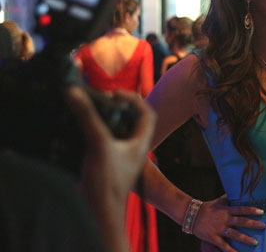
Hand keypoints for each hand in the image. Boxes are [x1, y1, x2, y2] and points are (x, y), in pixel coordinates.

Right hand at [65, 86, 156, 251]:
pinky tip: (80, 131)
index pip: (147, 113)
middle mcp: (132, 149)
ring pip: (117, 132)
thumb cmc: (106, 183)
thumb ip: (88, 118)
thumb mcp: (99, 145)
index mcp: (140, 143)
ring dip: (105, 120)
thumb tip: (75, 92)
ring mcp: (119, 158)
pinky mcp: (105, 166)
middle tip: (100, 100)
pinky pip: (104, 143)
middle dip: (118, 107)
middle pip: (132, 121)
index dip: (134, 99)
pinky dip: (95, 133)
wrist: (99, 216)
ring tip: (90, 111)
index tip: (114, 94)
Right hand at [193, 194, 265, 251]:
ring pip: (235, 235)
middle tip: (264, 226)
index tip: (261, 211)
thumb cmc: (208, 208)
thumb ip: (229, 198)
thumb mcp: (219, 201)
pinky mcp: (213, 238)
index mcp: (226, 210)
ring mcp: (219, 229)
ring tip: (256, 242)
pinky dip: (231, 251)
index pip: (241, 209)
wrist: (192, 215)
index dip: (251, 210)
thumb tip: (239, 190)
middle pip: (241, 222)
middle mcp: (224, 219)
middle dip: (253, 224)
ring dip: (246, 239)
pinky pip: (223, 246)